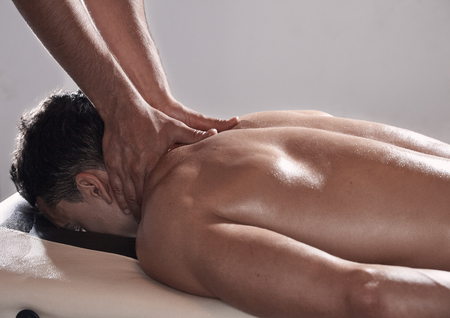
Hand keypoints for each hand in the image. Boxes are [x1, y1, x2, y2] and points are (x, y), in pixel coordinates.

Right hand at [102, 98, 236, 219]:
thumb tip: (214, 134)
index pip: (156, 189)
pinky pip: (115, 185)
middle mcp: (135, 167)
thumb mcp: (175, 126)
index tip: (164, 212)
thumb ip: (194, 134)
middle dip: (145, 210)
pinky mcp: (111, 163)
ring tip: (139, 218)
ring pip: (127, 194)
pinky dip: (119, 198)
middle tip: (151, 222)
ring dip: (132, 207)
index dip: (159, 203)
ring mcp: (122, 166)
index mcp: (152, 162)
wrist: (124, 109)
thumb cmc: (150, 118)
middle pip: (140, 196)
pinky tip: (123, 206)